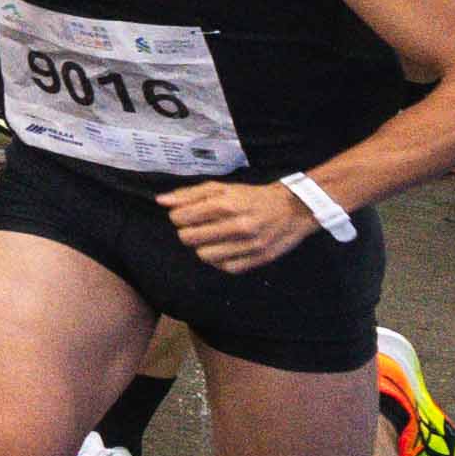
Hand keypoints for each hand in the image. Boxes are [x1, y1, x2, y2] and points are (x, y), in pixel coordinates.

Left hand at [158, 173, 332, 274]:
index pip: (181, 218)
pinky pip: (225, 267)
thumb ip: (189, 194)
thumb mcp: (222, 188)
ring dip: (203, 247)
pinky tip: (225, 249)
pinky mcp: (258, 259)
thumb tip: (160, 201)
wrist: (293, 209)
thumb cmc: (252, 196)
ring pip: (204, 255)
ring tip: (213, 238)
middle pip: (188, 238)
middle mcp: (238, 225)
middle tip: (199, 227)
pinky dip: (220, 260)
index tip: (187, 215)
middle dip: (188, 232)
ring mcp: (249, 244)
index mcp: (226, 204)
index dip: (178, 217)